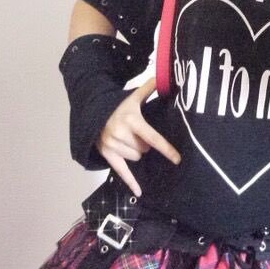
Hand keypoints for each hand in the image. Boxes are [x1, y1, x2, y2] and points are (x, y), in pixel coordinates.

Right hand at [95, 76, 180, 196]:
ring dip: (136, 152)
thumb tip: (162, 77)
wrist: (92, 111)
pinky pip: (121, 171)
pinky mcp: (106, 154)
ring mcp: (112, 144)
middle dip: (144, 144)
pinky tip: (140, 191)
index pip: (153, 138)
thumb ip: (149, 88)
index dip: (166, 149)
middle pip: (144, 149)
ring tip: (129, 141)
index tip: (177, 159)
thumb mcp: (133, 97)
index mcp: (132, 120)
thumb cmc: (118, 106)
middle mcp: (121, 133)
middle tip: (138, 135)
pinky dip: (130, 182)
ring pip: (136, 158)